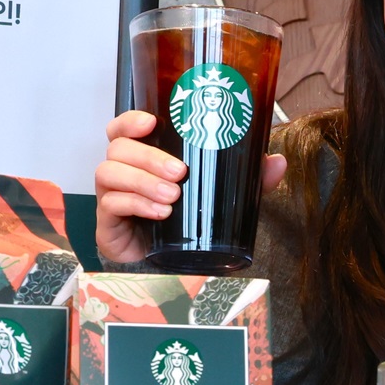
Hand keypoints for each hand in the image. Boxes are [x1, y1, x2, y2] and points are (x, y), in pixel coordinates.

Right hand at [94, 109, 286, 262]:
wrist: (164, 264)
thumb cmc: (184, 220)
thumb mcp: (219, 195)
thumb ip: (247, 178)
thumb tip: (277, 162)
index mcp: (141, 156)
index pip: (121, 127)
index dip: (130, 120)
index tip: (151, 122)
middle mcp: (121, 170)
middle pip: (118, 148)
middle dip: (149, 157)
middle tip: (179, 172)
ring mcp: (110, 195)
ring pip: (110, 172)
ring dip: (142, 181)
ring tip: (172, 196)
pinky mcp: (107, 223)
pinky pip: (111, 205)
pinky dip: (136, 205)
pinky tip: (160, 214)